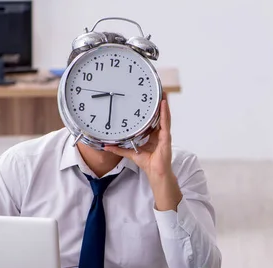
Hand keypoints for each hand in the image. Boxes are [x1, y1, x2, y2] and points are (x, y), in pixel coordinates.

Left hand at [104, 92, 181, 211]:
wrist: (156, 173)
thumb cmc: (148, 164)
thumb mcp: (130, 153)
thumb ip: (119, 148)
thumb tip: (106, 145)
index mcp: (153, 135)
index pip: (153, 119)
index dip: (152, 109)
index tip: (149, 99)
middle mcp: (159, 133)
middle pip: (160, 115)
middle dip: (159, 104)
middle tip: (157, 91)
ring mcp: (164, 135)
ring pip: (164, 117)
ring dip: (163, 105)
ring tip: (162, 93)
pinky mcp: (166, 138)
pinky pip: (165, 123)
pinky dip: (165, 113)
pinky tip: (164, 105)